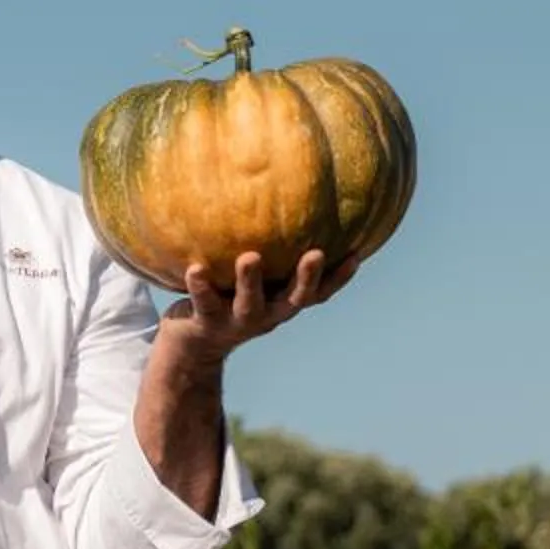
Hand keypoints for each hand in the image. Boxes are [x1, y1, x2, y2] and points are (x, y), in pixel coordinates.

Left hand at [161, 248, 352, 361]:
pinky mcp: (207, 323)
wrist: (193, 347)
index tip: (356, 254)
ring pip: (248, 303)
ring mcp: (237, 322)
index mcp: (281, 303)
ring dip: (250, 280)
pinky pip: (203, 303)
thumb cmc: (228, 299)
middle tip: (316, 254)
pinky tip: (195, 268)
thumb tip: (287, 201)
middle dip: (306, 278)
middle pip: (293, 300)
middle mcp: (266, 315)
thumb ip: (270, 255)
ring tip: (249, 257)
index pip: (318, 293)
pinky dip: (200, 286)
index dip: (339, 279)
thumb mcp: (254, 282)